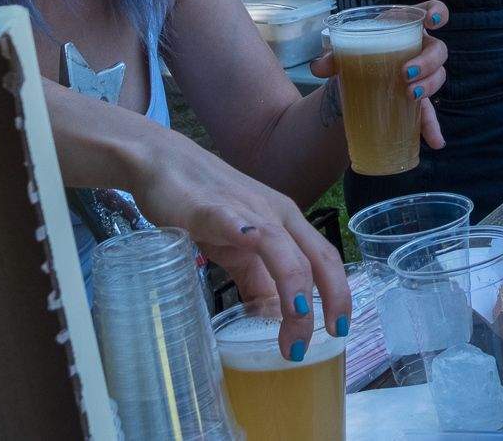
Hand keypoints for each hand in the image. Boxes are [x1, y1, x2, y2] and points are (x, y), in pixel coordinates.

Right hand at [132, 131, 354, 363]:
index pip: (325, 259)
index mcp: (286, 223)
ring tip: (296, 326)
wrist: (164, 163)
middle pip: (318, 257)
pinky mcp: (214, 211)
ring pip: (286, 250)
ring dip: (296, 291)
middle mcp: (277, 214)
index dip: (339, 294)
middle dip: (329, 300)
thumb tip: (273, 318)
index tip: (339, 331)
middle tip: (325, 339)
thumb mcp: (237, 249)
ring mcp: (248, 210)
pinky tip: (260, 275)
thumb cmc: (204, 207)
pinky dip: (254, 244)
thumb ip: (256, 280)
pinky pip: (239, 227)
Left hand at [311, 0, 450, 149]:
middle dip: (427, 61)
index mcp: (404, 28)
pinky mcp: (418, 100)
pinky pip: (430, 113)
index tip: (432, 22)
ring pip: (438, 76)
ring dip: (429, 85)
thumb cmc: (355, 58)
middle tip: (405, 73)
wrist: (352, 85)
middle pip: (437, 50)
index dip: (437, 12)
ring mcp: (421, 75)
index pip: (430, 11)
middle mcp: (418, 49)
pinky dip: (433, 127)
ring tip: (411, 96)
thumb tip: (318, 67)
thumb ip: (332, 58)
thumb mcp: (343, 55)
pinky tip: (435, 141)